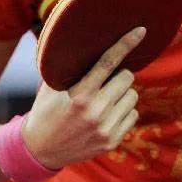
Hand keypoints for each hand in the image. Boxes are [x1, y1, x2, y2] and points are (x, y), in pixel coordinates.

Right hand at [22, 26, 145, 169]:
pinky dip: (124, 111)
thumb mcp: (52, 86)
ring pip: (133, 95)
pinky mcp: (112, 142)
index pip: (108, 62)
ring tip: (106, 98)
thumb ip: (70, 65)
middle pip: (127, 77)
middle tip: (107, 80)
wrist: (40, 151)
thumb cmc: (47, 110)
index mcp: (79, 94)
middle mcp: (95, 112)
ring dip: (123, 93)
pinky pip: (133, 114)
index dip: (126, 44)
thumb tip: (83, 37)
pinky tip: (108, 114)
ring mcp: (105, 129)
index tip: (141, 31)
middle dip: (120, 74)